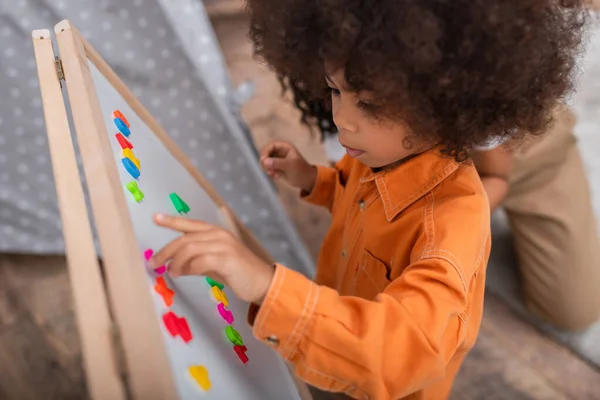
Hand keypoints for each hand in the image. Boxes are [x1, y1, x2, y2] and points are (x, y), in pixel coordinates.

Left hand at [150, 213, 274, 303]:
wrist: (261, 281)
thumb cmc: (236, 272)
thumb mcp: (212, 263)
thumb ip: (195, 260)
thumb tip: (173, 264)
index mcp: (215, 232)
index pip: (190, 224)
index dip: (172, 221)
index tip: (155, 218)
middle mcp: (218, 235)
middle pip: (185, 239)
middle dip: (166, 251)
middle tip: (155, 263)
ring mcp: (224, 246)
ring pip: (190, 249)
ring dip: (176, 262)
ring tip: (172, 272)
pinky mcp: (227, 259)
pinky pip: (201, 262)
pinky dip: (190, 268)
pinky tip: (187, 274)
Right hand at [260, 141, 316, 192]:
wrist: (306, 181)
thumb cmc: (301, 171)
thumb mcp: (290, 166)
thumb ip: (277, 163)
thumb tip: (265, 161)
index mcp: (285, 147)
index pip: (271, 146)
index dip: (265, 152)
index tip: (263, 160)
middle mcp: (280, 152)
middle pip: (265, 153)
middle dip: (265, 162)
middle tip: (269, 170)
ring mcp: (277, 159)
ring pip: (265, 162)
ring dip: (267, 169)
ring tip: (274, 175)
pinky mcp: (276, 167)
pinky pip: (268, 168)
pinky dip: (270, 172)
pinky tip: (277, 177)